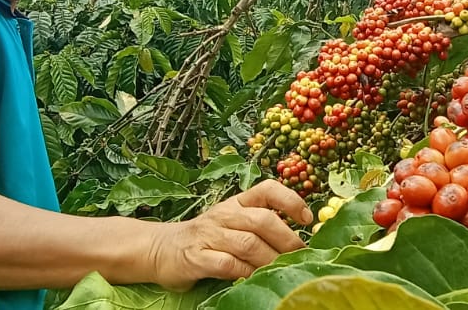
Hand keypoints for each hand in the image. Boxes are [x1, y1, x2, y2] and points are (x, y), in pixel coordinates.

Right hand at [151, 180, 311, 290]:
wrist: (161, 249)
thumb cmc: (207, 237)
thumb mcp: (233, 222)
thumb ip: (260, 226)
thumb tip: (300, 241)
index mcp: (237, 203)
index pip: (267, 189)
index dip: (290, 200)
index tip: (307, 219)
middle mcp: (225, 215)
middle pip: (262, 220)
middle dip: (287, 239)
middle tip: (300, 255)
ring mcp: (210, 235)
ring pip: (248, 243)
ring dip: (270, 259)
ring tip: (282, 270)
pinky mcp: (197, 258)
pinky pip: (228, 265)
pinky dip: (246, 273)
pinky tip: (254, 278)